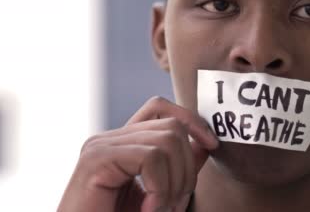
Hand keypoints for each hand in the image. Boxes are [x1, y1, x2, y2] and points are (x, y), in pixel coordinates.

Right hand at [58, 96, 218, 211]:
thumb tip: (205, 143)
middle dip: (187, 167)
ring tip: (162, 209)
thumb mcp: (160, 194)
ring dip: (176, 182)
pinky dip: (160, 187)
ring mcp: (100, 146)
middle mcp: (110, 139)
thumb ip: (179, 168)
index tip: (212, 145)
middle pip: (172, 126)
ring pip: (167, 140)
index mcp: (123, 143)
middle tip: (176, 205)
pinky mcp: (96, 160)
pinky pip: (150, 157)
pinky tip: (149, 209)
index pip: (161, 108)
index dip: (191, 121)